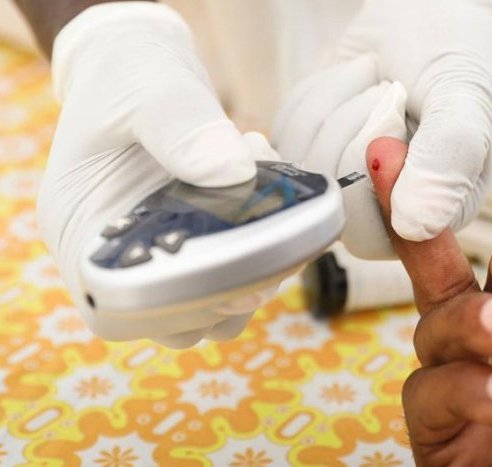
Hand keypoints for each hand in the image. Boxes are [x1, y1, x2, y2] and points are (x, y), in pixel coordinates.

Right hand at [38, 3, 277, 347]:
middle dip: (229, 289)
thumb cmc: (130, 75)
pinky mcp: (195, 242)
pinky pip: (234, 272)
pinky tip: (269, 194)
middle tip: (271, 238)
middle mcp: (117, 251)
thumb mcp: (150, 87)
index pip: (115, 305)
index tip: (228, 274)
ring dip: (255, 272)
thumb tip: (234, 174)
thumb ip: (184, 126)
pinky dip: (263, 250)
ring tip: (269, 205)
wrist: (146, 66)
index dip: (170, 310)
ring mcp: (158, 251)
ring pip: (211, 304)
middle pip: (172, 317)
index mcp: (81, 226)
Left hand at [272, 0, 491, 258]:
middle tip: (388, 90)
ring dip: (334, 104)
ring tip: (375, 80)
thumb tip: (416, 228)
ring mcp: (348, 184)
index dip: (367, 171)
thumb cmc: (459, 56)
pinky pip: (285, 137)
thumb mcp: (465, 104)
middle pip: (330, 200)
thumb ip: (446, 163)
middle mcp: (390, 211)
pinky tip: (353, 82)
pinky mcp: (317, 152)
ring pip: (302, 166)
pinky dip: (315, 96)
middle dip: (350, 129)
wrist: (427, 14)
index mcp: (436, 217)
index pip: (372, 230)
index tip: (394, 113)